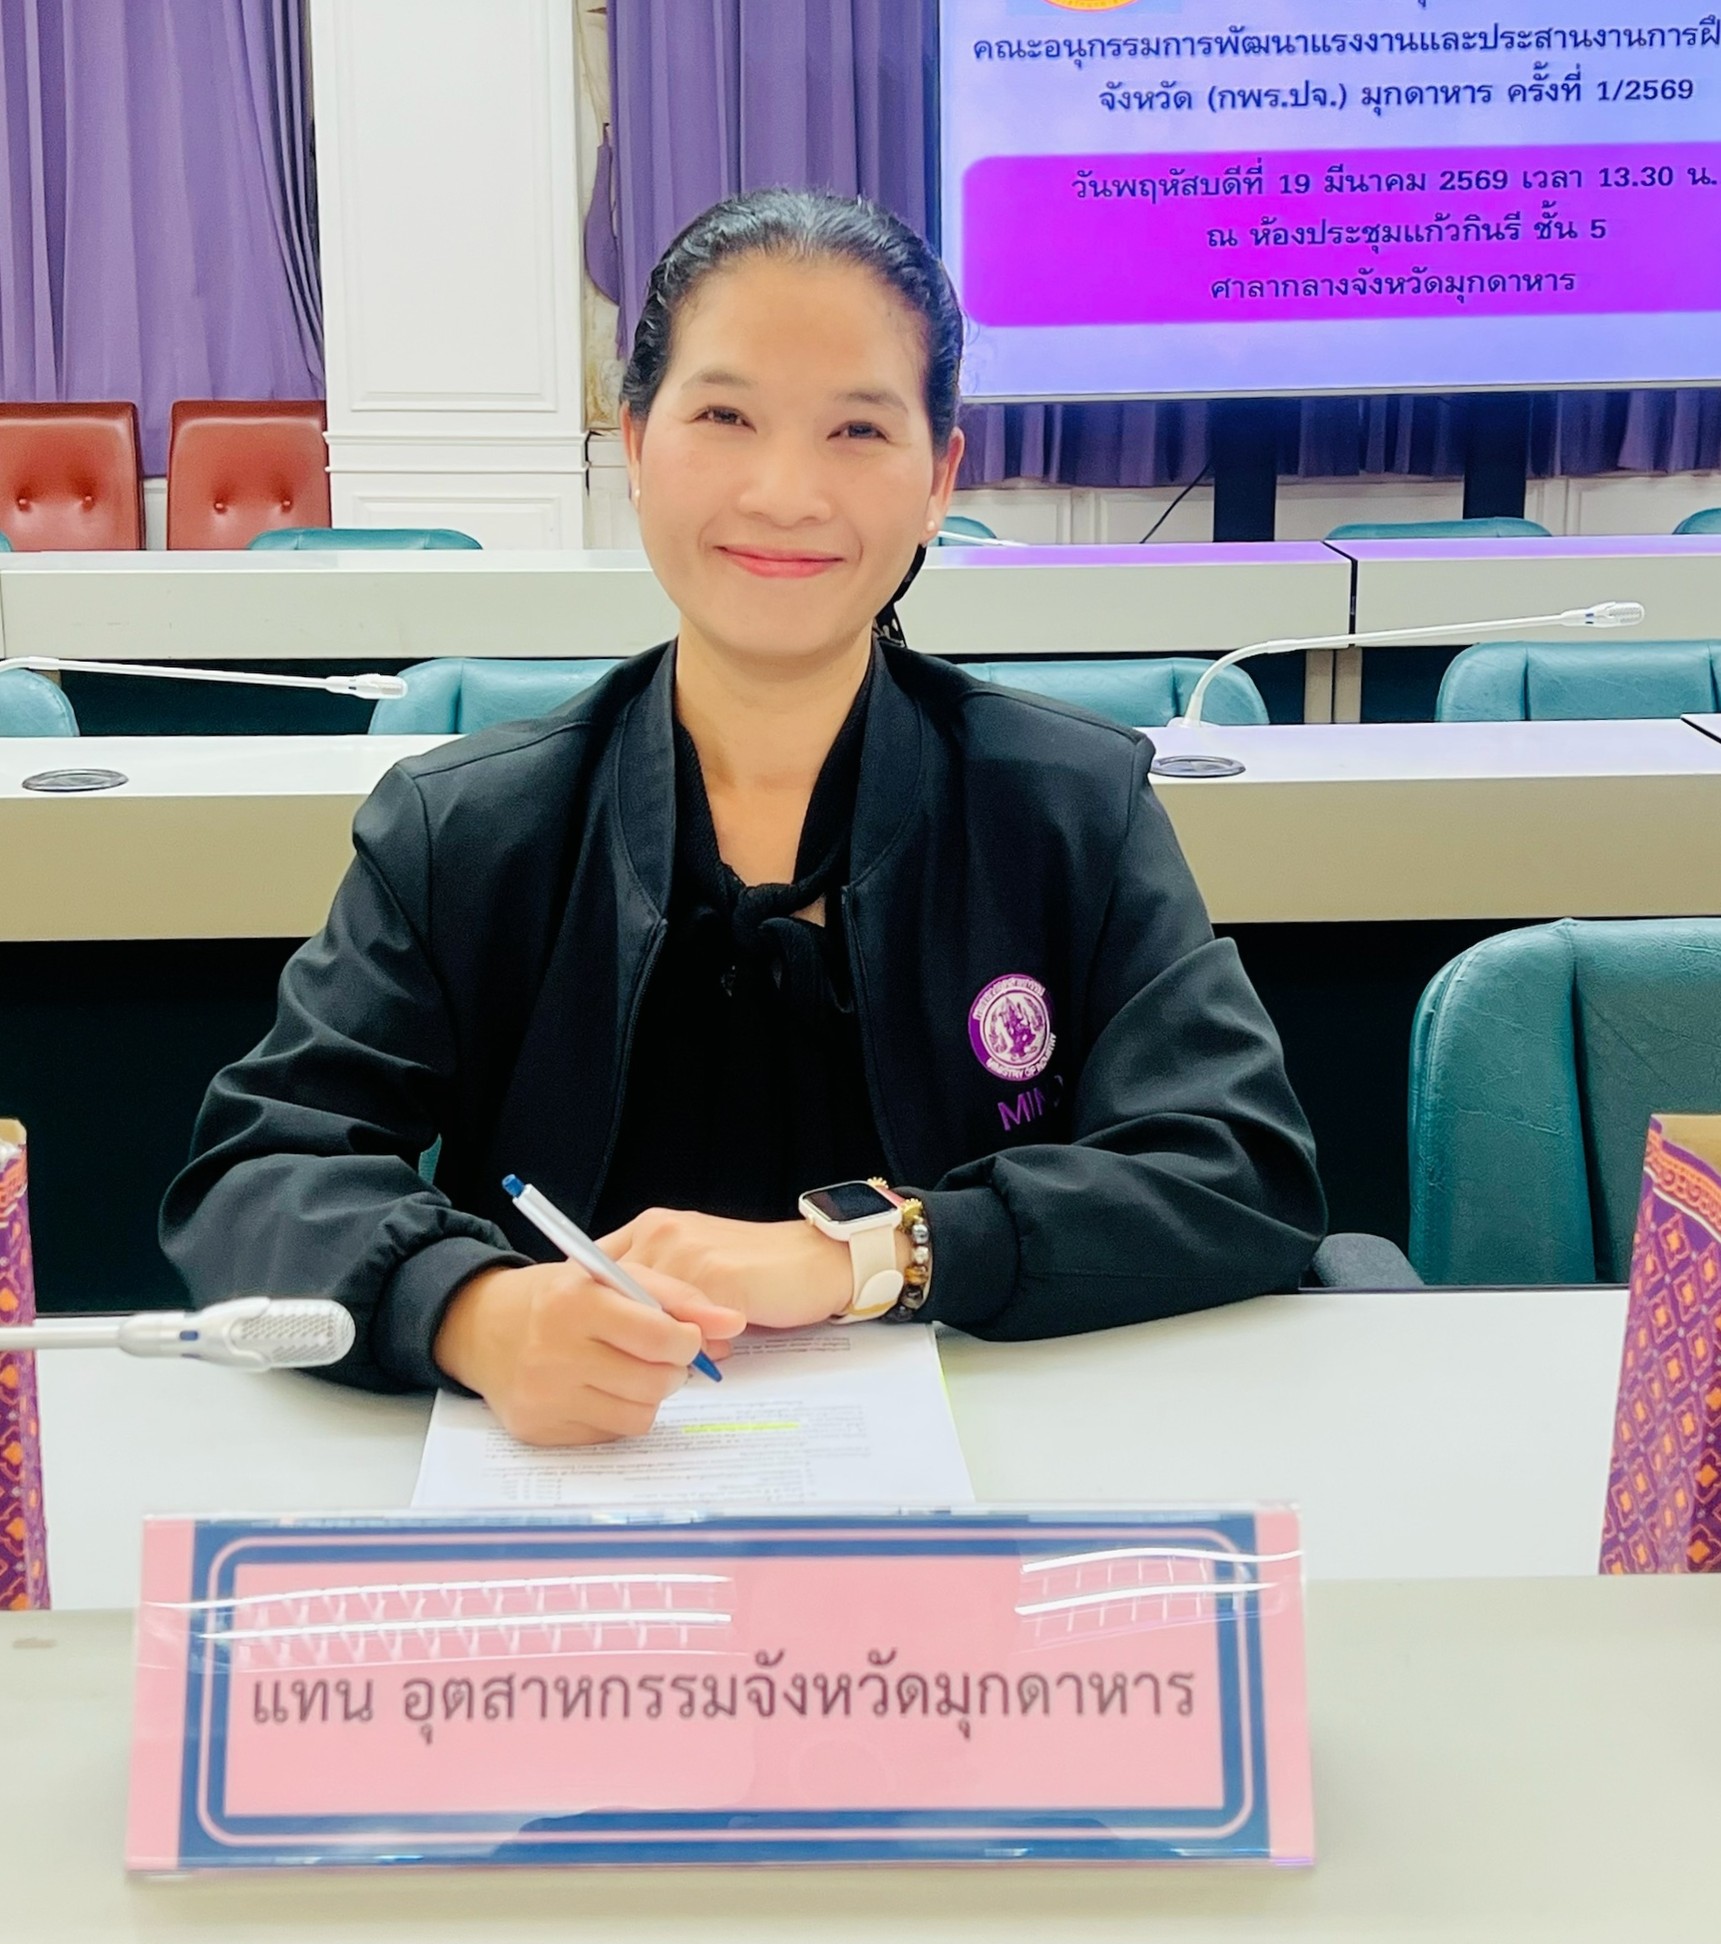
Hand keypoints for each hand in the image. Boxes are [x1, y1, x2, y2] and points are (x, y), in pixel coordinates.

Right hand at [432, 1260, 743, 1447]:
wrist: (483, 1327)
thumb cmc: (562, 1296)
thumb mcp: (614, 1276)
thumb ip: (679, 1296)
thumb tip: (734, 1323)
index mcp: (576, 1302)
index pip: (659, 1337)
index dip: (686, 1340)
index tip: (684, 1336)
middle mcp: (555, 1351)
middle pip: (655, 1382)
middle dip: (671, 1369)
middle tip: (659, 1355)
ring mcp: (544, 1396)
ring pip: (640, 1415)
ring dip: (649, 1394)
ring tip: (631, 1370)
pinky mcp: (539, 1429)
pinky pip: (610, 1434)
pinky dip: (618, 1413)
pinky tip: (601, 1389)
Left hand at [598, 1209, 856, 1330]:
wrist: (818, 1258)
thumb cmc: (758, 1269)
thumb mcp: (697, 1268)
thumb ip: (661, 1290)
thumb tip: (626, 1337)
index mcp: (652, 1227)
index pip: (594, 1272)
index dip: (596, 1310)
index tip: (604, 1338)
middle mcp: (662, 1233)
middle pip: (612, 1298)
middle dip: (627, 1335)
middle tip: (649, 1357)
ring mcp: (687, 1252)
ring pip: (647, 1317)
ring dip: (667, 1344)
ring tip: (696, 1351)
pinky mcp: (717, 1277)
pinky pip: (687, 1327)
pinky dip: (699, 1346)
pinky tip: (724, 1346)